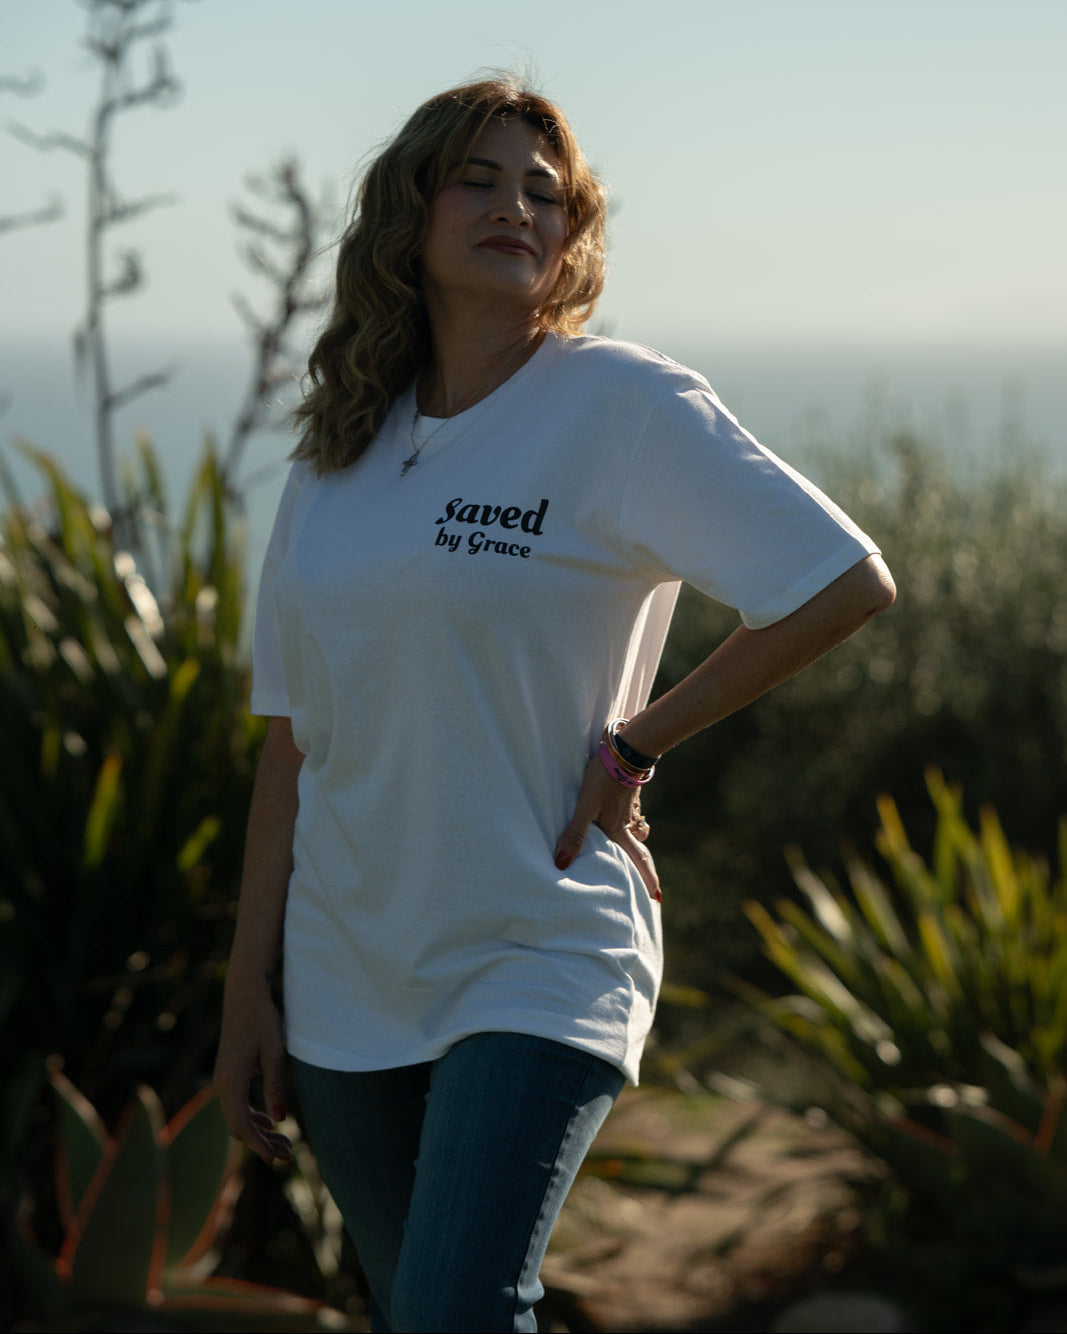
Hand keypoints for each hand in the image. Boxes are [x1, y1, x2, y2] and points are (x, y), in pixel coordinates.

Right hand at [213, 977, 293, 1165]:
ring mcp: (223, 1080)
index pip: (240, 1125)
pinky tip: (270, 1121)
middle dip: (261, 1143)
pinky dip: (253, 1117)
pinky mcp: (228, 1075)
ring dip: (259, 1132)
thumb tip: (280, 1119)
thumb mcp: (275, 1052)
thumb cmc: (262, 1019)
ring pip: (238, 1117)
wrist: (244, 995)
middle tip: (288, 1155)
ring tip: (284, 1144)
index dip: (258, 1145)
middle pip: (238, 1126)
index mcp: (230, 1081)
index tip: (276, 1159)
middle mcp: (221, 1085)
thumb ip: (276, 1085)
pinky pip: (237, 1105)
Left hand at [554, 753, 660, 901]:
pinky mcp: (628, 794)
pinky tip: (619, 817)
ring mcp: (631, 808)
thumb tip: (562, 865)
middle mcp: (628, 823)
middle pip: (640, 849)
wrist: (624, 749)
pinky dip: (629, 822)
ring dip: (636, 842)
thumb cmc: (603, 778)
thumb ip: (574, 834)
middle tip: (650, 884)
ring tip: (628, 850)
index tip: (657, 899)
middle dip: (645, 867)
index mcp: (619, 831)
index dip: (647, 880)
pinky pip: (631, 815)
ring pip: (636, 831)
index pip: (637, 860)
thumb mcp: (585, 807)